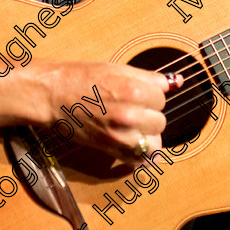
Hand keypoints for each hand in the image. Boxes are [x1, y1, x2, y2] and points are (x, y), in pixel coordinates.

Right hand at [46, 61, 180, 163]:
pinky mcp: (112, 149)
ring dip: (147, 134)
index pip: (162, 97)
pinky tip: (130, 141)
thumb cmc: (80, 78)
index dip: (150, 94)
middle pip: (160, 119)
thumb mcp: (116, 69)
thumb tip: (175, 82)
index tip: (139, 92)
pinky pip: (140, 159)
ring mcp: (121, 134)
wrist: (53, 95)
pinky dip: (139, 153)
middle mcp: (130, 113)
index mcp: (133, 89)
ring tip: (131, 125)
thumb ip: (149, 78)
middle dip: (149, 113)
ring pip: (155, 142)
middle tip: (131, 107)